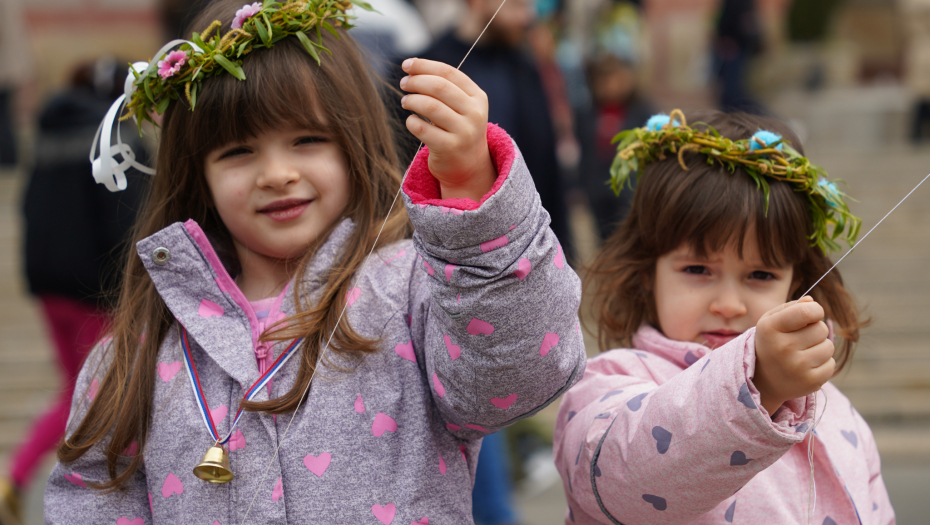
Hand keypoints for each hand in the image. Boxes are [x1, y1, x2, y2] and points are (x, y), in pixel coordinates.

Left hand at [400, 58, 496, 200]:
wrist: (468, 167)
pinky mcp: (450, 149)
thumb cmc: (457, 129)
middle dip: (416, 81)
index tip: (406, 65)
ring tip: (405, 102)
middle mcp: (474, 114)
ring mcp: (464, 132)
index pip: (449, 73)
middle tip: (404, 84)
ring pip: (430, 106)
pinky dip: (411, 122)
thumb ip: (444, 87)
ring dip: (412, 100)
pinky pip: (422, 129)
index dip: (424, 66)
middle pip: (438, 87)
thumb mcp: (460, 106)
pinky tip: (411, 121)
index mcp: (478, 97)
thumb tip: (412, 67)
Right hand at [753, 296, 834, 414]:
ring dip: (820, 347)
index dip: (815, 310)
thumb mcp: (771, 322)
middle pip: (821, 329)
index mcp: (770, 329)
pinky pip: (830, 364)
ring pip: (828, 347)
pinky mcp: (810, 382)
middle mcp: (782, 348)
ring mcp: (797, 367)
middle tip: (801, 339)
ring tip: (803, 353)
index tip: (811, 315)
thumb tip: (812, 301)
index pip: (806, 312)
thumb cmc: (771, 344)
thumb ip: (790, 308)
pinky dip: (822, 364)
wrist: (763, 381)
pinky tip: (807, 367)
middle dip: (816, 331)